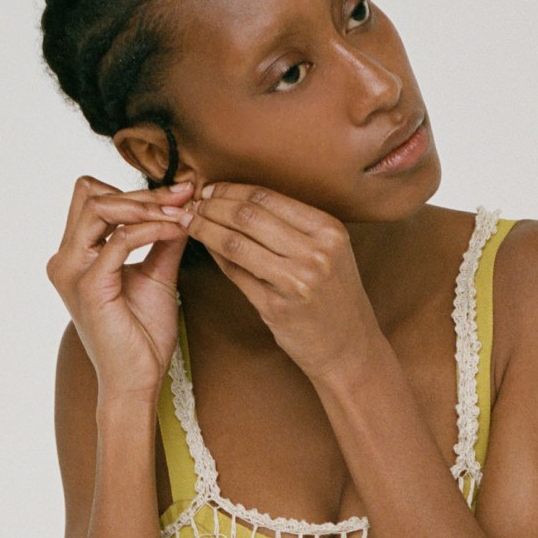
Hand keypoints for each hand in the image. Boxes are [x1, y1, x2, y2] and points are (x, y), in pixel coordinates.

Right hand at [45, 175, 194, 399]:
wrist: (137, 380)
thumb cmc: (143, 336)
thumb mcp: (157, 276)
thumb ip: (163, 240)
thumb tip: (182, 206)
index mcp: (76, 255)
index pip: (93, 198)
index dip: (135, 189)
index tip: (180, 194)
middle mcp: (66, 258)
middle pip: (92, 193)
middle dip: (142, 193)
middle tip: (183, 199)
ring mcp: (73, 271)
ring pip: (100, 206)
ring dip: (145, 206)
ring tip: (180, 216)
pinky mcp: (90, 285)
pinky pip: (119, 239)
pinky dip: (150, 229)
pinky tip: (175, 232)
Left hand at [179, 182, 382, 383]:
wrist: (349, 348)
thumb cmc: (334, 297)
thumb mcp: (328, 253)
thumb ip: (291, 227)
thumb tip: (236, 200)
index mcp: (329, 230)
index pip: (267, 197)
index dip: (231, 189)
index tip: (210, 189)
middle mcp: (315, 252)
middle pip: (247, 215)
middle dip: (211, 205)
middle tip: (192, 204)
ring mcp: (296, 281)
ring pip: (235, 242)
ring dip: (204, 228)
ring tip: (189, 222)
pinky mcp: (276, 307)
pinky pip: (235, 273)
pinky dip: (214, 256)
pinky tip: (204, 247)